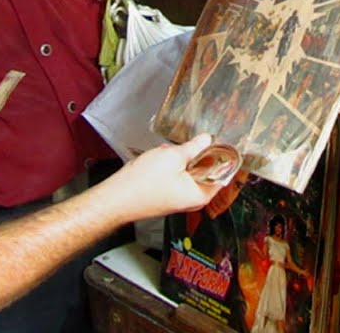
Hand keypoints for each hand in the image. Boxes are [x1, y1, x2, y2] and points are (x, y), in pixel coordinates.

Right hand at [96, 134, 226, 221]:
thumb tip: (206, 140)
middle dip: (195, 154)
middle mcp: (192, 199)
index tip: (220, 140)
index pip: (223, 172)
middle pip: (205, 170)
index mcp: (201, 194)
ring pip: (188, 170)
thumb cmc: (141, 185)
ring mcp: (179, 197)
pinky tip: (158, 160)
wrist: (115, 198)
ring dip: (180, 158)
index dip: (221, 154)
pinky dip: (170, 165)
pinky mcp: (167, 194)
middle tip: (186, 144)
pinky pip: (176, 174)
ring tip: (166, 154)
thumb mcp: (172, 157)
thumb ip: (194, 147)